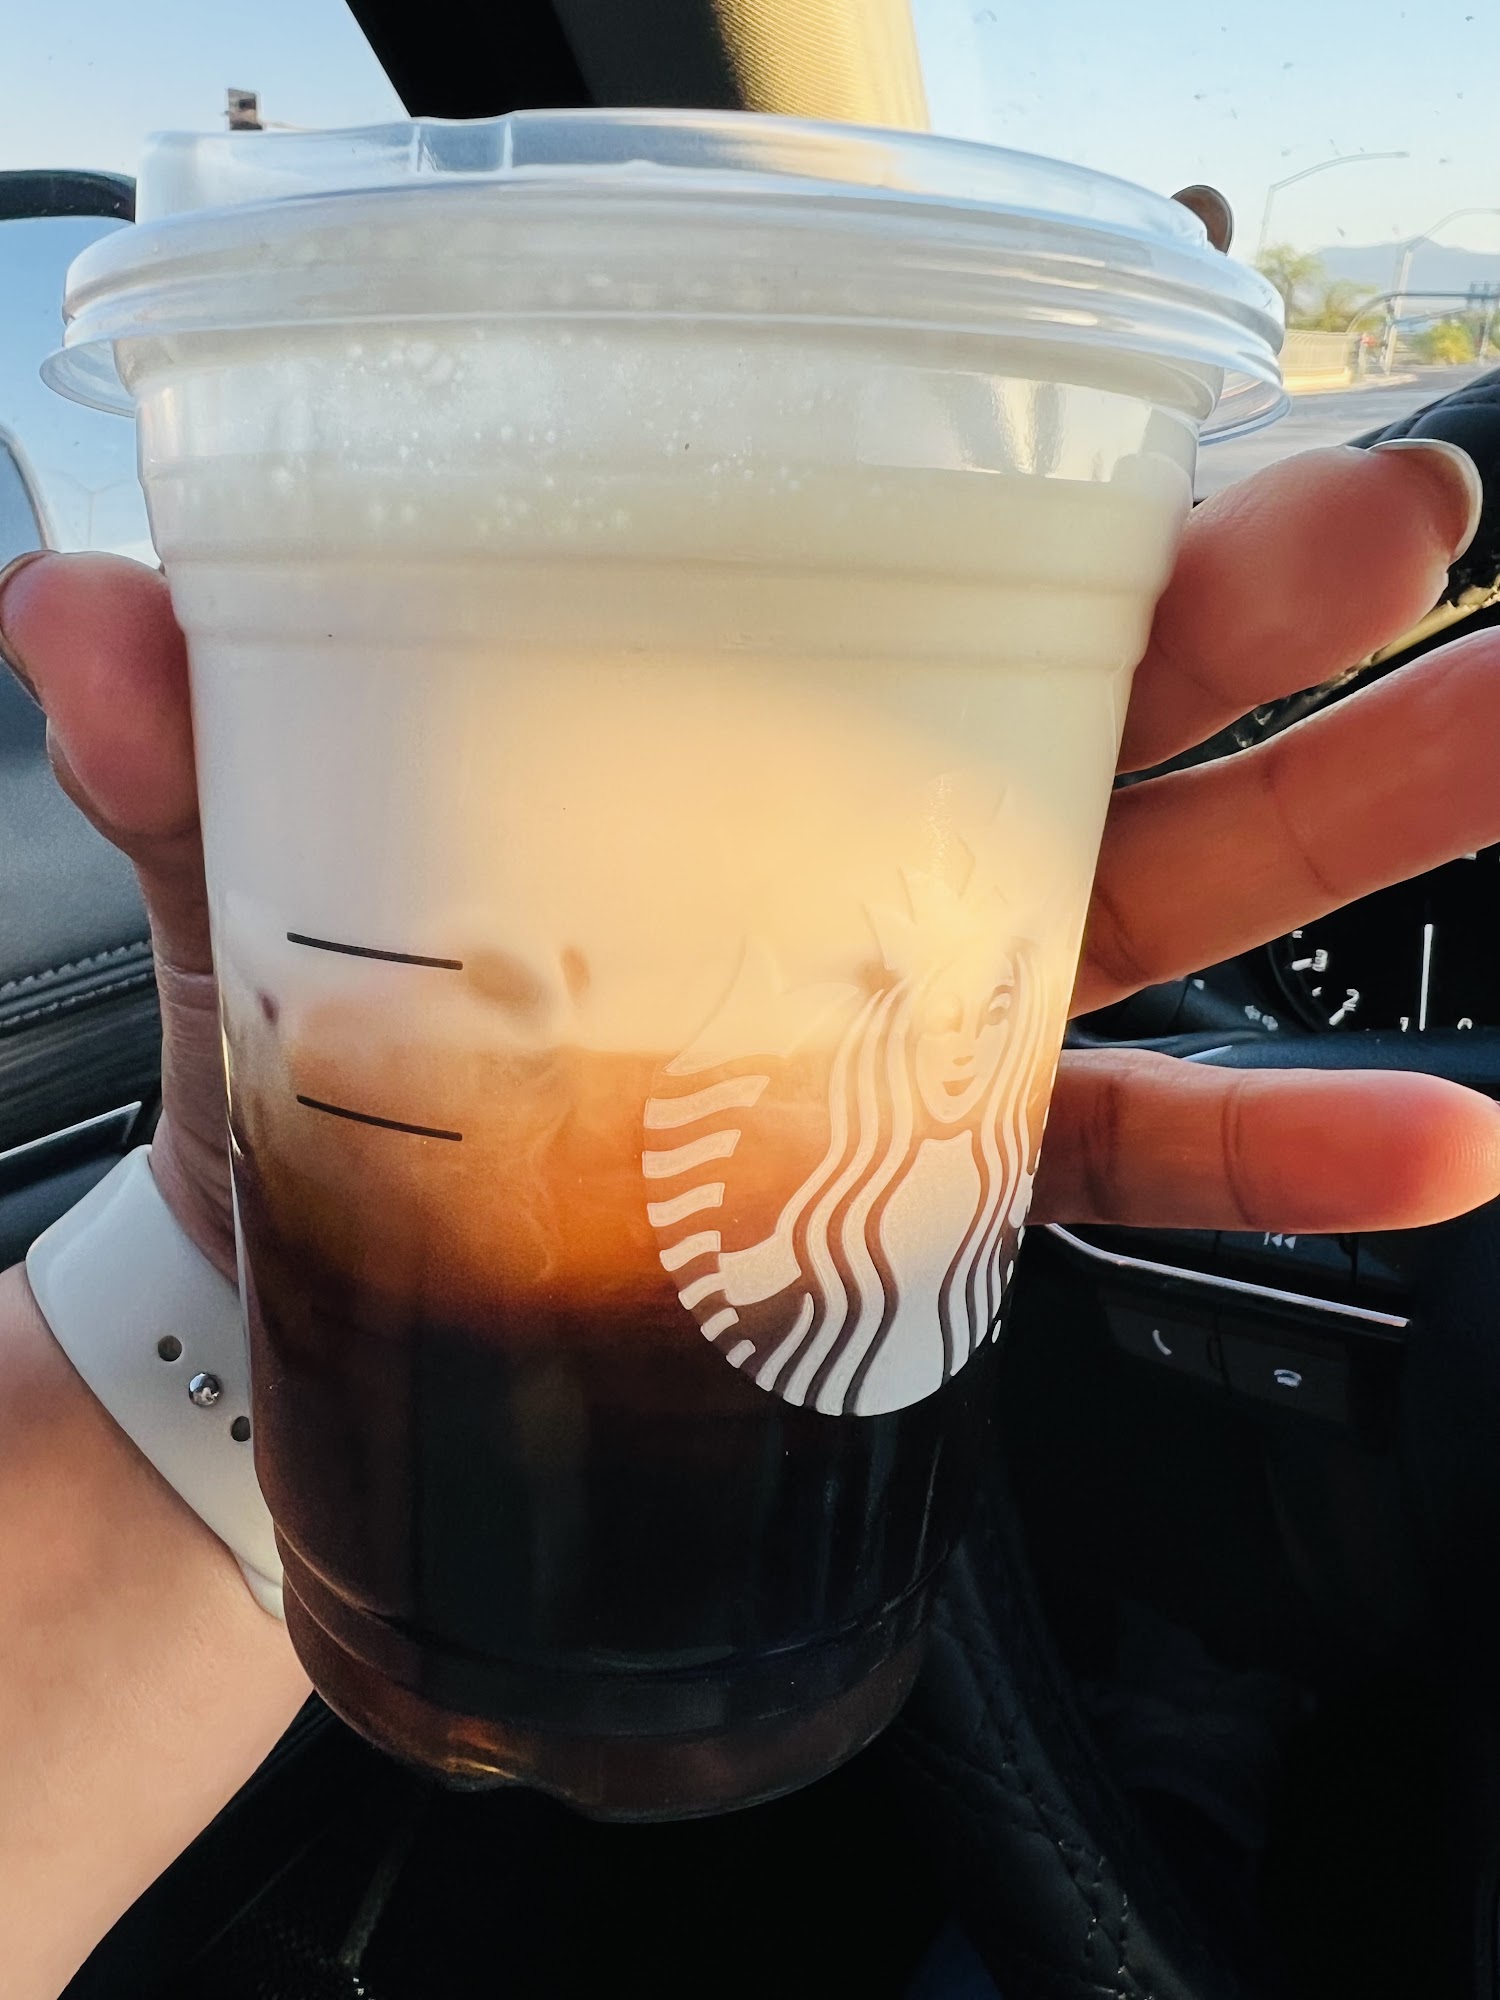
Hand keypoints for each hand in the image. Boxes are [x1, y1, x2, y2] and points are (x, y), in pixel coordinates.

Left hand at [3, 441, 1498, 1252]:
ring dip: (1353, 838)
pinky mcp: (937, 1201)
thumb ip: (194, 754)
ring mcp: (926, 1032)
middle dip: (1276, 627)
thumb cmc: (332, 1048)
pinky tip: (1431, 1139)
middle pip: (1113, 723)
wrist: (338, 1291)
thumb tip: (63, 612)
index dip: (1081, 506)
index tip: (1220, 429)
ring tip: (1496, 748)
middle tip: (1416, 523)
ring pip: (1179, 911)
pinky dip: (1277, 1152)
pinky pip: (1126, 1165)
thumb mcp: (254, 883)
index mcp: (742, 747)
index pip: (938, 592)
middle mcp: (869, 866)